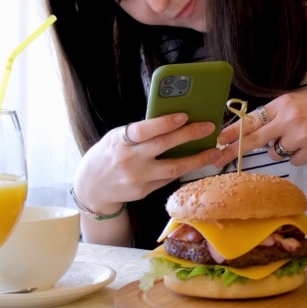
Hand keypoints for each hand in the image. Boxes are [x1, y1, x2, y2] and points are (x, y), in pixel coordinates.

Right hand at [74, 113, 219, 212]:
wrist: (92, 186)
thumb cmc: (108, 154)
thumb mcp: (116, 137)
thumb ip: (139, 132)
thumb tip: (172, 121)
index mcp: (120, 141)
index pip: (143, 130)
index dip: (164, 123)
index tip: (184, 116)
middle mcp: (129, 160)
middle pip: (164, 147)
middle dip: (189, 136)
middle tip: (209, 127)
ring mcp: (138, 178)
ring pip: (173, 168)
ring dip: (197, 159)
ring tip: (214, 151)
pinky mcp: (144, 192)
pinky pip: (168, 179)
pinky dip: (183, 169)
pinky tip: (196, 162)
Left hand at [213, 89, 306, 167]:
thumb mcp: (299, 99)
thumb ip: (278, 112)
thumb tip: (254, 128)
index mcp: (284, 103)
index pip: (252, 119)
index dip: (233, 131)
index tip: (218, 139)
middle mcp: (290, 119)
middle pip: (255, 139)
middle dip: (235, 150)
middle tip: (219, 158)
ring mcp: (301, 136)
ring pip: (275, 153)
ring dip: (280, 149)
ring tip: (299, 137)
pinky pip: (293, 161)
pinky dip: (297, 156)